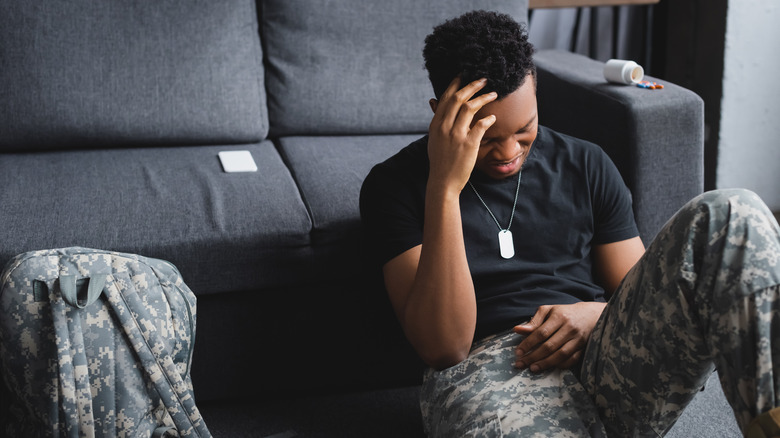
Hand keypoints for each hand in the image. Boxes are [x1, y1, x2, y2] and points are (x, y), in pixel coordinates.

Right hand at [427, 77, 497, 192]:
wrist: (443, 181)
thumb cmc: (440, 159)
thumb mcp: (434, 137)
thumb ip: (436, 119)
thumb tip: (433, 100)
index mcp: (436, 124)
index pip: (446, 97)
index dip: (456, 83)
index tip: (464, 75)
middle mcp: (445, 127)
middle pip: (459, 98)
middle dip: (473, 85)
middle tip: (484, 79)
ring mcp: (456, 135)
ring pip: (470, 107)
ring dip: (484, 98)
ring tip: (493, 94)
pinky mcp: (468, 144)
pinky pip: (480, 125)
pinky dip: (488, 118)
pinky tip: (492, 117)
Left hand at [512, 302, 606, 371]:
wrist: (591, 315)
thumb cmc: (564, 313)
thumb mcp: (548, 311)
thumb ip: (533, 321)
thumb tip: (516, 330)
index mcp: (559, 317)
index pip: (541, 333)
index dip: (528, 343)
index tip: (518, 352)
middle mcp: (569, 328)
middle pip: (550, 346)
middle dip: (534, 356)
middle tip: (521, 364)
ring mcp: (578, 339)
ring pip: (561, 354)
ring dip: (546, 363)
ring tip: (533, 368)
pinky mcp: (584, 347)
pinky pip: (572, 359)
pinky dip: (561, 365)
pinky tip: (550, 367)